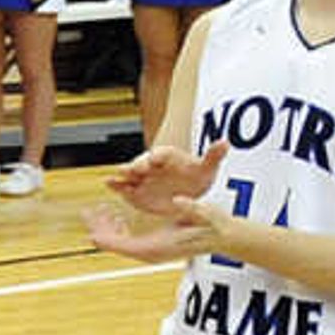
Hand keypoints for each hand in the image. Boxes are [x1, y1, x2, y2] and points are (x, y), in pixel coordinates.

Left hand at [83, 191, 220, 262]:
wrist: (221, 238)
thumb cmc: (213, 225)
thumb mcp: (204, 213)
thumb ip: (191, 208)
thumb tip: (178, 201)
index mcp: (156, 248)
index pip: (121, 245)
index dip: (103, 234)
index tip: (90, 222)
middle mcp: (149, 253)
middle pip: (115, 245)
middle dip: (99, 228)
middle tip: (87, 212)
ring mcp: (150, 252)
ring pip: (119, 243)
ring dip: (107, 228)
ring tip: (98, 212)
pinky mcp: (152, 248)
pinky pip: (128, 241)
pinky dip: (119, 230)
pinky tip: (117, 218)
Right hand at [102, 135, 219, 211]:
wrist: (186, 192)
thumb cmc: (196, 177)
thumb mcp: (207, 168)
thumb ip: (213, 156)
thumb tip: (225, 142)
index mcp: (167, 157)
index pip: (161, 154)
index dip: (157, 156)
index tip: (154, 159)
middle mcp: (151, 165)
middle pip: (141, 163)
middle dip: (136, 166)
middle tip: (132, 170)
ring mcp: (141, 178)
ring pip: (129, 174)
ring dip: (122, 175)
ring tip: (114, 177)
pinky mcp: (134, 191)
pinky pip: (123, 187)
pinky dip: (116, 185)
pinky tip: (109, 184)